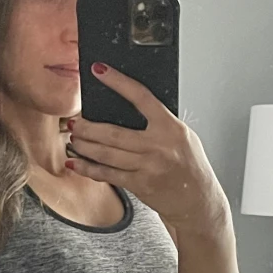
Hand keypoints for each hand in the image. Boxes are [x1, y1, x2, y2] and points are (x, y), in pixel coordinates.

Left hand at [66, 64, 229, 234]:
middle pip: (113, 132)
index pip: (141, 97)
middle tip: (74, 121)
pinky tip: (76, 163)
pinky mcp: (140, 184)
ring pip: (106, 153)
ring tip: (74, 139)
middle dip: (87, 127)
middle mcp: (159, 146)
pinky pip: (108, 174)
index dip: (118, 82)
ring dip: (84, 145)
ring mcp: (148, 166)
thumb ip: (159, 123)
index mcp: (170, 128)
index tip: (99, 71)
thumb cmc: (190, 167)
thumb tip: (127, 109)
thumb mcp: (182, 137)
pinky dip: (88, 168)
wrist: (198, 202)